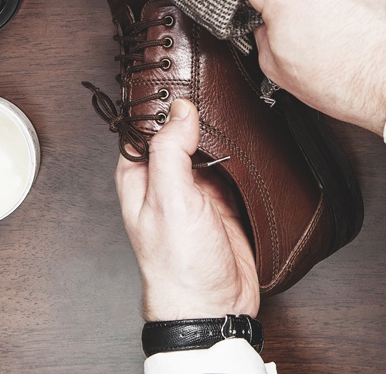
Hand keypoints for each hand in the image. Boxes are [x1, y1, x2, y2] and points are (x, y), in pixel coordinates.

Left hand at [116, 98, 258, 321]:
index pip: (143, 127)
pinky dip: (238, 153)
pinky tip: (246, 139)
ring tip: (230, 106)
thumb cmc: (178, 265)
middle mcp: (164, 181)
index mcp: (139, 178)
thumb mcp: (170, 201)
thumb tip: (180, 110)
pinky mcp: (222, 200)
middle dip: (192, 113)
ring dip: (218, 133)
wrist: (214, 306)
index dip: (157, 102)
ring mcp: (195, 190)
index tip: (177, 78)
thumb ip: (171, 152)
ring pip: (205, 147)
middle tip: (210, 85)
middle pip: (176, 133)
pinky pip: (229, 166)